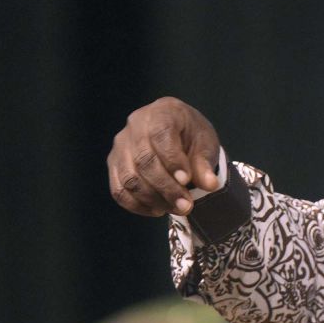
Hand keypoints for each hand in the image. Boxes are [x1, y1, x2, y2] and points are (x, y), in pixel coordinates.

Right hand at [107, 96, 220, 216]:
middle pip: (144, 160)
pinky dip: (137, 205)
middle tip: (185, 205)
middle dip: (166, 187)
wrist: (176, 133)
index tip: (187, 180)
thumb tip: (210, 185)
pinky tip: (158, 210)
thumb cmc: (191, 135)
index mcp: (162, 112)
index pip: (161, 135)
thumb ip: (205, 163)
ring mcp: (120, 145)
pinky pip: (119, 189)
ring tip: (176, 209)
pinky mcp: (114, 164)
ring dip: (153, 199)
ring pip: (130, 177)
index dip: (173, 160)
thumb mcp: (205, 143)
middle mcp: (135, 125)